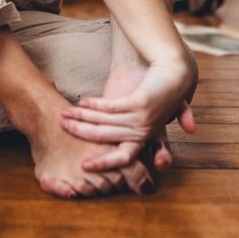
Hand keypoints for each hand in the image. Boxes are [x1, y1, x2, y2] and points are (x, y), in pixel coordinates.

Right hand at [60, 56, 196, 160]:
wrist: (175, 72)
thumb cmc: (165, 93)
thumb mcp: (158, 116)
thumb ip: (149, 133)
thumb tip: (158, 142)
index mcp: (145, 137)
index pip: (122, 158)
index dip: (102, 163)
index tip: (84, 165)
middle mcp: (142, 132)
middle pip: (104, 138)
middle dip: (80, 134)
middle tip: (62, 129)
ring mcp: (140, 118)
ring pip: (103, 123)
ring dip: (81, 118)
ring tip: (65, 114)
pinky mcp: (138, 104)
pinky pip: (109, 108)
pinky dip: (93, 106)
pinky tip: (81, 102)